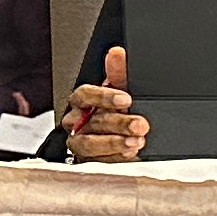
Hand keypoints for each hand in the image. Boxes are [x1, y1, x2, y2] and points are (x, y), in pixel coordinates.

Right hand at [63, 45, 148, 160]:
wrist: (118, 138)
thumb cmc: (115, 112)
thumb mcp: (121, 92)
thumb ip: (119, 75)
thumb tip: (117, 54)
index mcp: (82, 101)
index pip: (85, 95)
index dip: (104, 96)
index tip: (127, 99)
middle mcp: (76, 122)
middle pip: (92, 121)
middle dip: (118, 123)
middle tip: (140, 124)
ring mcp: (80, 143)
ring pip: (89, 144)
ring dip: (114, 143)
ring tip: (136, 142)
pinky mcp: (88, 162)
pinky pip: (97, 161)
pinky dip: (115, 158)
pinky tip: (129, 154)